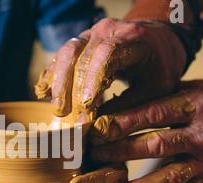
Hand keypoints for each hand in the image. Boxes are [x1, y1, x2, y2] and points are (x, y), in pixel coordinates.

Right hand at [35, 18, 185, 121]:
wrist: (158, 40)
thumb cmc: (159, 66)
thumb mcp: (153, 90)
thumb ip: (128, 109)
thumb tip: (99, 130)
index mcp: (131, 38)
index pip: (106, 56)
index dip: (91, 81)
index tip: (84, 107)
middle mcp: (107, 31)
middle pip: (78, 55)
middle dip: (69, 88)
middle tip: (64, 115)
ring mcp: (91, 34)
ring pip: (65, 53)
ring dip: (57, 82)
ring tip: (56, 108)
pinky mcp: (80, 42)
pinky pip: (61, 56)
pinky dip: (52, 75)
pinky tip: (43, 93)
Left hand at [90, 80, 202, 182]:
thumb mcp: (180, 89)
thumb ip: (148, 99)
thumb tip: (105, 112)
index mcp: (193, 104)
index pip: (153, 113)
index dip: (123, 123)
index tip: (98, 130)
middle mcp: (201, 133)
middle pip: (157, 145)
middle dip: (123, 152)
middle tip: (97, 157)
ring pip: (171, 177)